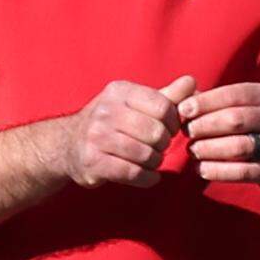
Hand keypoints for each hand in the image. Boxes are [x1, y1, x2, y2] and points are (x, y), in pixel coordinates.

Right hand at [61, 74, 194, 188]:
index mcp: (120, 91)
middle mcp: (105, 111)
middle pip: (156, 132)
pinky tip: (148, 175)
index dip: (174, 122)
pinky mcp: (92, 162)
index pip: (163, 106)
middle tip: (160, 147)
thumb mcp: (137, 103)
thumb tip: (192, 82)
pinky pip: (132, 173)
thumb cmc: (113, 122)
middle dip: (164, 144)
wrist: (68, 146)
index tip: (171, 130)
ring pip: (146, 154)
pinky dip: (147, 178)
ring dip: (156, 162)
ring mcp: (96, 137)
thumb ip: (167, 95)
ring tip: (152, 160)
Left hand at [180, 83, 259, 191]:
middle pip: (235, 120)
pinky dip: (218, 171)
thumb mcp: (248, 105)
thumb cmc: (259, 124)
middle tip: (186, 132)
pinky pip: (244, 172)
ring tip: (192, 151)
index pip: (233, 94)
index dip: (205, 102)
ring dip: (209, 149)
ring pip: (239, 146)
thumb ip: (218, 101)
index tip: (183, 110)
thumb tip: (183, 101)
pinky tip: (202, 169)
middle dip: (204, 125)